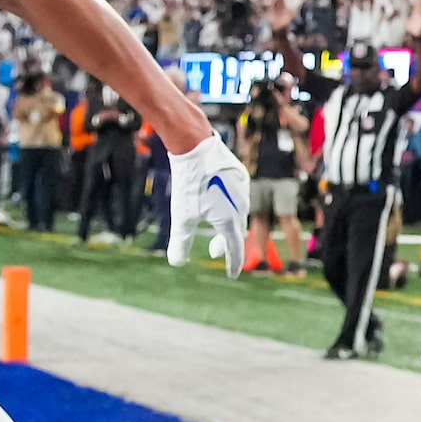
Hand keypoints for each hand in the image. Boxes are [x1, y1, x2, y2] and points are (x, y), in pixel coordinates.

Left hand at [166, 140, 250, 273]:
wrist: (196, 147)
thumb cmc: (189, 183)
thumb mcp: (181, 216)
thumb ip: (181, 241)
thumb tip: (177, 262)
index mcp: (229, 219)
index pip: (235, 248)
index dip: (233, 263)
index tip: (232, 275)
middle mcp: (241, 206)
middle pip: (237, 231)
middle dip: (227, 244)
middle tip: (215, 252)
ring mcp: (243, 190)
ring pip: (239, 213)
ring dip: (228, 224)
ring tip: (215, 226)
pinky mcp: (240, 176)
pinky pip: (238, 197)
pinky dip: (229, 206)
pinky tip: (217, 202)